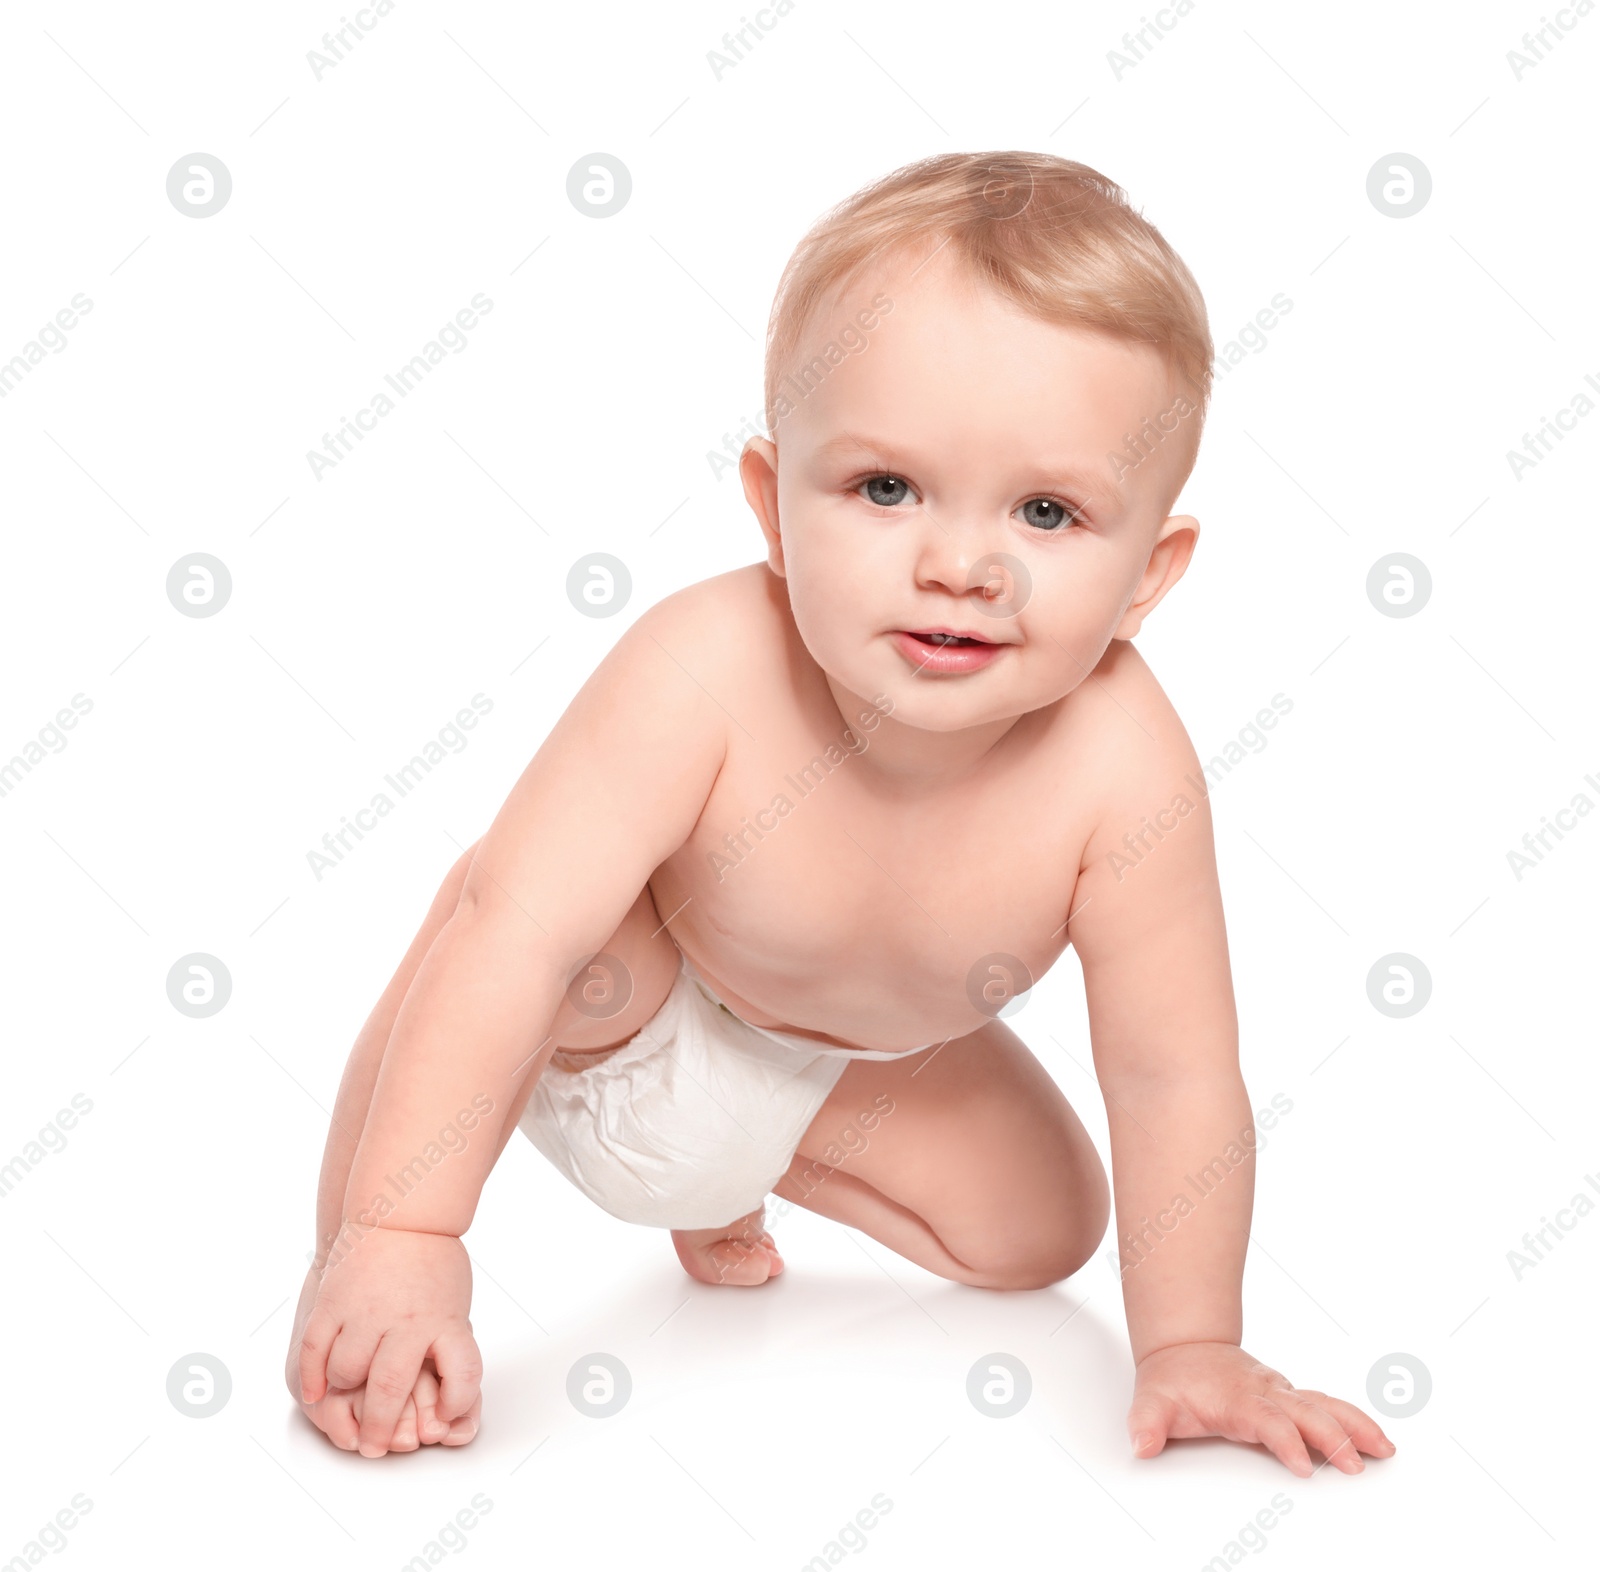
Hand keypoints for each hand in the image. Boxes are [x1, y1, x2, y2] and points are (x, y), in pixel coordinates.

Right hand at [292, 1228, 481, 1457]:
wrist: (402, 1211)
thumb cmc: (433, 1263)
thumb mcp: (454, 1304)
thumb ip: (445, 1346)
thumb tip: (445, 1397)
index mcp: (444, 1319)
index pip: (461, 1373)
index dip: (456, 1403)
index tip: (445, 1420)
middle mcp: (406, 1319)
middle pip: (389, 1389)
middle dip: (380, 1428)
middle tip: (374, 1446)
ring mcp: (366, 1309)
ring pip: (345, 1372)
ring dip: (344, 1391)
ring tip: (349, 1395)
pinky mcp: (334, 1300)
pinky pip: (316, 1348)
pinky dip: (313, 1376)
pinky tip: (316, 1391)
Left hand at [1128, 1342, 1394, 1476]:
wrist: (1184, 1347)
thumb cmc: (1173, 1379)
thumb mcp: (1151, 1401)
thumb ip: (1147, 1424)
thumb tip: (1141, 1444)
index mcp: (1237, 1398)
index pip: (1267, 1420)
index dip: (1285, 1441)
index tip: (1301, 1467)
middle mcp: (1266, 1392)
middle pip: (1306, 1413)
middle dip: (1333, 1438)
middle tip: (1356, 1466)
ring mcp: (1282, 1392)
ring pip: (1325, 1405)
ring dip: (1355, 1425)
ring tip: (1384, 1448)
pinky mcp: (1291, 1396)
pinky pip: (1328, 1405)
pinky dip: (1354, 1420)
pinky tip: (1376, 1438)